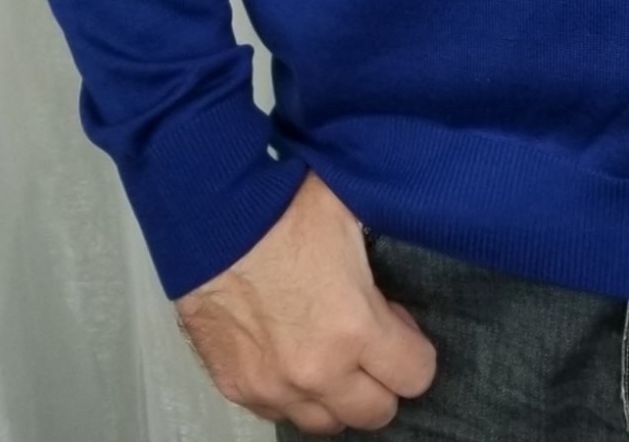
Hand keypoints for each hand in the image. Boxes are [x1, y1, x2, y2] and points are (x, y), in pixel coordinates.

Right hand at [173, 169, 438, 433]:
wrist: (211, 216)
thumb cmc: (284, 208)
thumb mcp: (355, 211)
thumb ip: (391, 236)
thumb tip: (417, 224)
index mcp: (355, 328)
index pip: (417, 375)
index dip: (414, 347)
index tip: (398, 324)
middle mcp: (316, 371)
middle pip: (376, 413)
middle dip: (384, 380)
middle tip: (371, 341)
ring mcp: (273, 386)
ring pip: (326, 423)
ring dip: (339, 394)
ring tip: (332, 350)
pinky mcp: (237, 387)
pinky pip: (280, 413)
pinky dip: (294, 394)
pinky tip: (294, 353)